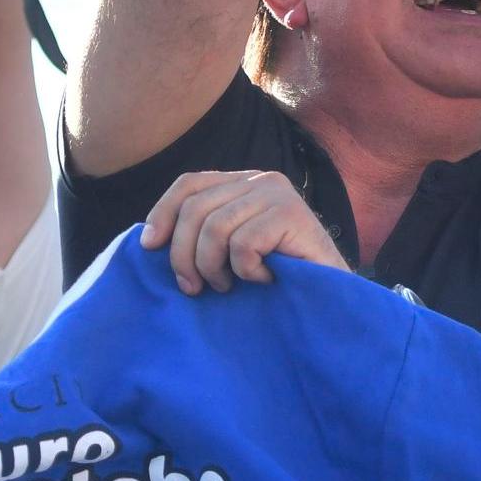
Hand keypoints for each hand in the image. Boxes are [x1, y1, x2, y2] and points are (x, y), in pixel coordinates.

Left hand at [140, 169, 347, 294]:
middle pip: (195, 209)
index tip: (148, 246)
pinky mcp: (292, 214)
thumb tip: (150, 238)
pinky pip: (243, 244)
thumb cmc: (278, 279)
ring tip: (231, 286)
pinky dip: (246, 271)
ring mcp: (278, 194)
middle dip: (183, 255)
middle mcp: (261, 180)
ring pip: (214, 228)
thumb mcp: (232, 249)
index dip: (162, 213)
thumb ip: (203, 233)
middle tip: (194, 288)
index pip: (189, 184)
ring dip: (214, 267)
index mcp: (243, 183)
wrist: (332, 301)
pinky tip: (265, 279)